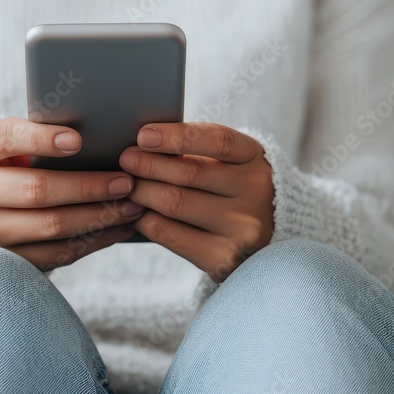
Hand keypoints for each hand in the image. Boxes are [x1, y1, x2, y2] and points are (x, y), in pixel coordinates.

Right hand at [0, 117, 141, 269]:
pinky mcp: (2, 259)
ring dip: (99, 218)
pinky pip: (54, 254)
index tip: (78, 140)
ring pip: (50, 227)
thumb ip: (31, 136)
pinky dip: (91, 242)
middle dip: (89, 187)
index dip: (41, 139)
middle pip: (37, 191)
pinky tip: (115, 229)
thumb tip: (92, 139)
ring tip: (132, 206)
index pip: (6, 139)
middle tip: (127, 181)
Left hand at [119, 122, 274, 281]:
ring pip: (174, 204)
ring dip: (141, 192)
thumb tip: (142, 142)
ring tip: (126, 186)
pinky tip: (137, 212)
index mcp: (255, 158)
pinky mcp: (224, 258)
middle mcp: (256, 192)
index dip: (177, 136)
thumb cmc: (233, 186)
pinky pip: (169, 234)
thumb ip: (198, 149)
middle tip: (125, 160)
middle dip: (147, 165)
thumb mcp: (230, 161)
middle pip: (188, 174)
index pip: (217, 140)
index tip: (143, 135)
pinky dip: (144, 220)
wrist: (268, 236)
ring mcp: (242, 228)